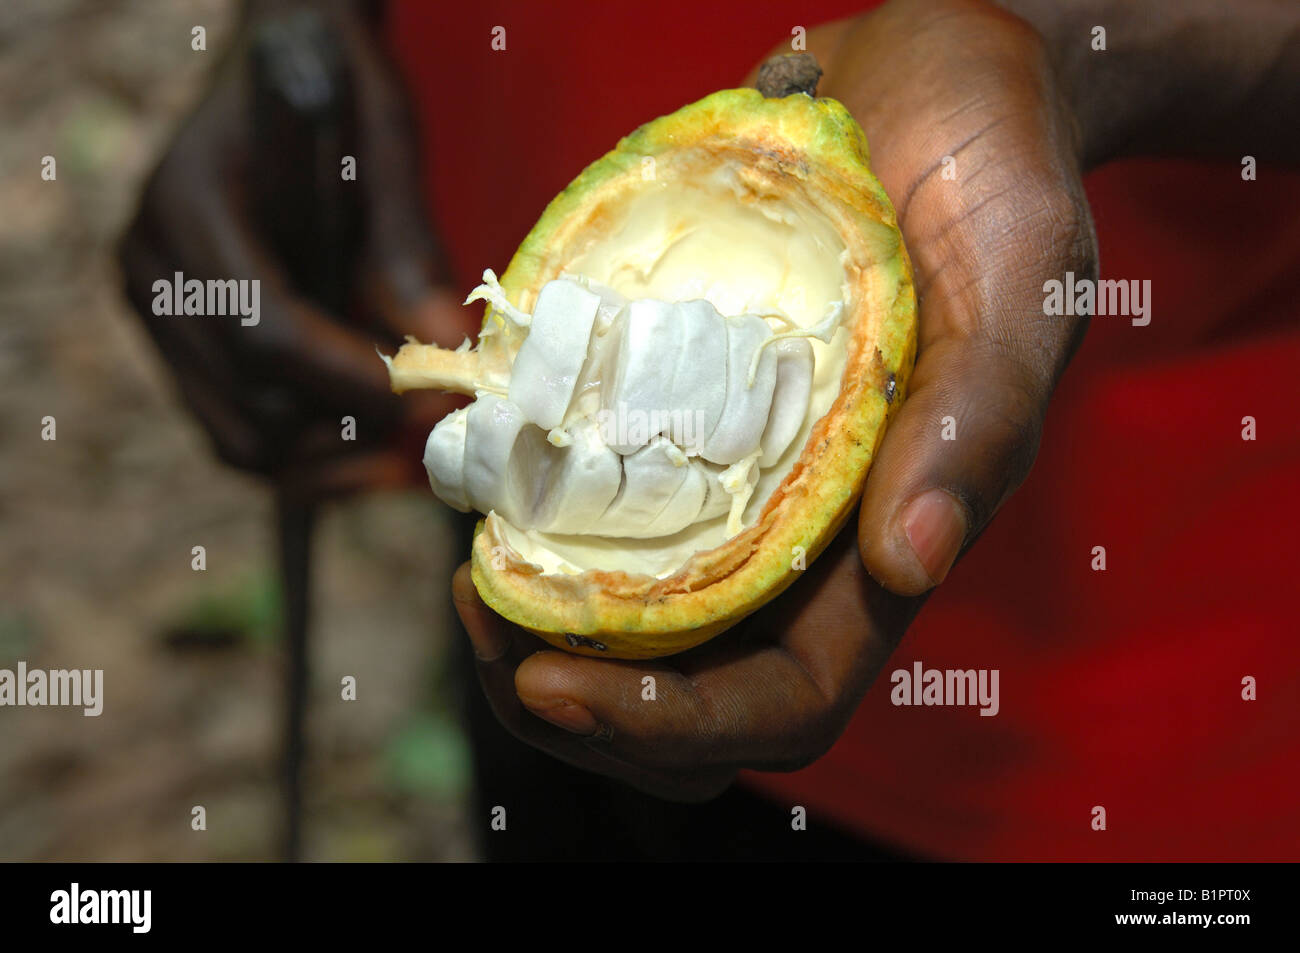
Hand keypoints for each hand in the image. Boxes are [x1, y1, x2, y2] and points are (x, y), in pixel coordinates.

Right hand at [119, 6, 474, 499]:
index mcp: (189, 204)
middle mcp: (153, 268)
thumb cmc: (334, 92)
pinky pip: (239, 433)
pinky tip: (370, 437)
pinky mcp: (182, 347)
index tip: (430, 397)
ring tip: (406, 434)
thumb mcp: (382, 146)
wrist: (281, 72)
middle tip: (433, 423)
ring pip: (242, 439)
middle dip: (352, 425)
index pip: (266, 330)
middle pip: (252, 402)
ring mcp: (158, 313)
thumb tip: (444, 343)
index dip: (354, 379)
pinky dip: (307, 453)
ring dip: (332, 454)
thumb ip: (408, 247)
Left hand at [454, 0, 1096, 799]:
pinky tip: (479, 481)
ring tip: (468, 569)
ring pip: (627, 624)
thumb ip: (977, 420)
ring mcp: (731, 479)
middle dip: (578, 702)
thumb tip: (908, 566)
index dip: (673, 723)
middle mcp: (800, 534)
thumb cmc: (996, 174)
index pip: (786, 700)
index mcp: (884, 540)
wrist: (935, 84)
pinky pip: (590, 504)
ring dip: (534, 627)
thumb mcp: (1019, 280)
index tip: (554, 684)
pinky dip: (524, 523)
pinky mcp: (676, 410)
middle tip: (483, 621)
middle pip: (688, 692)